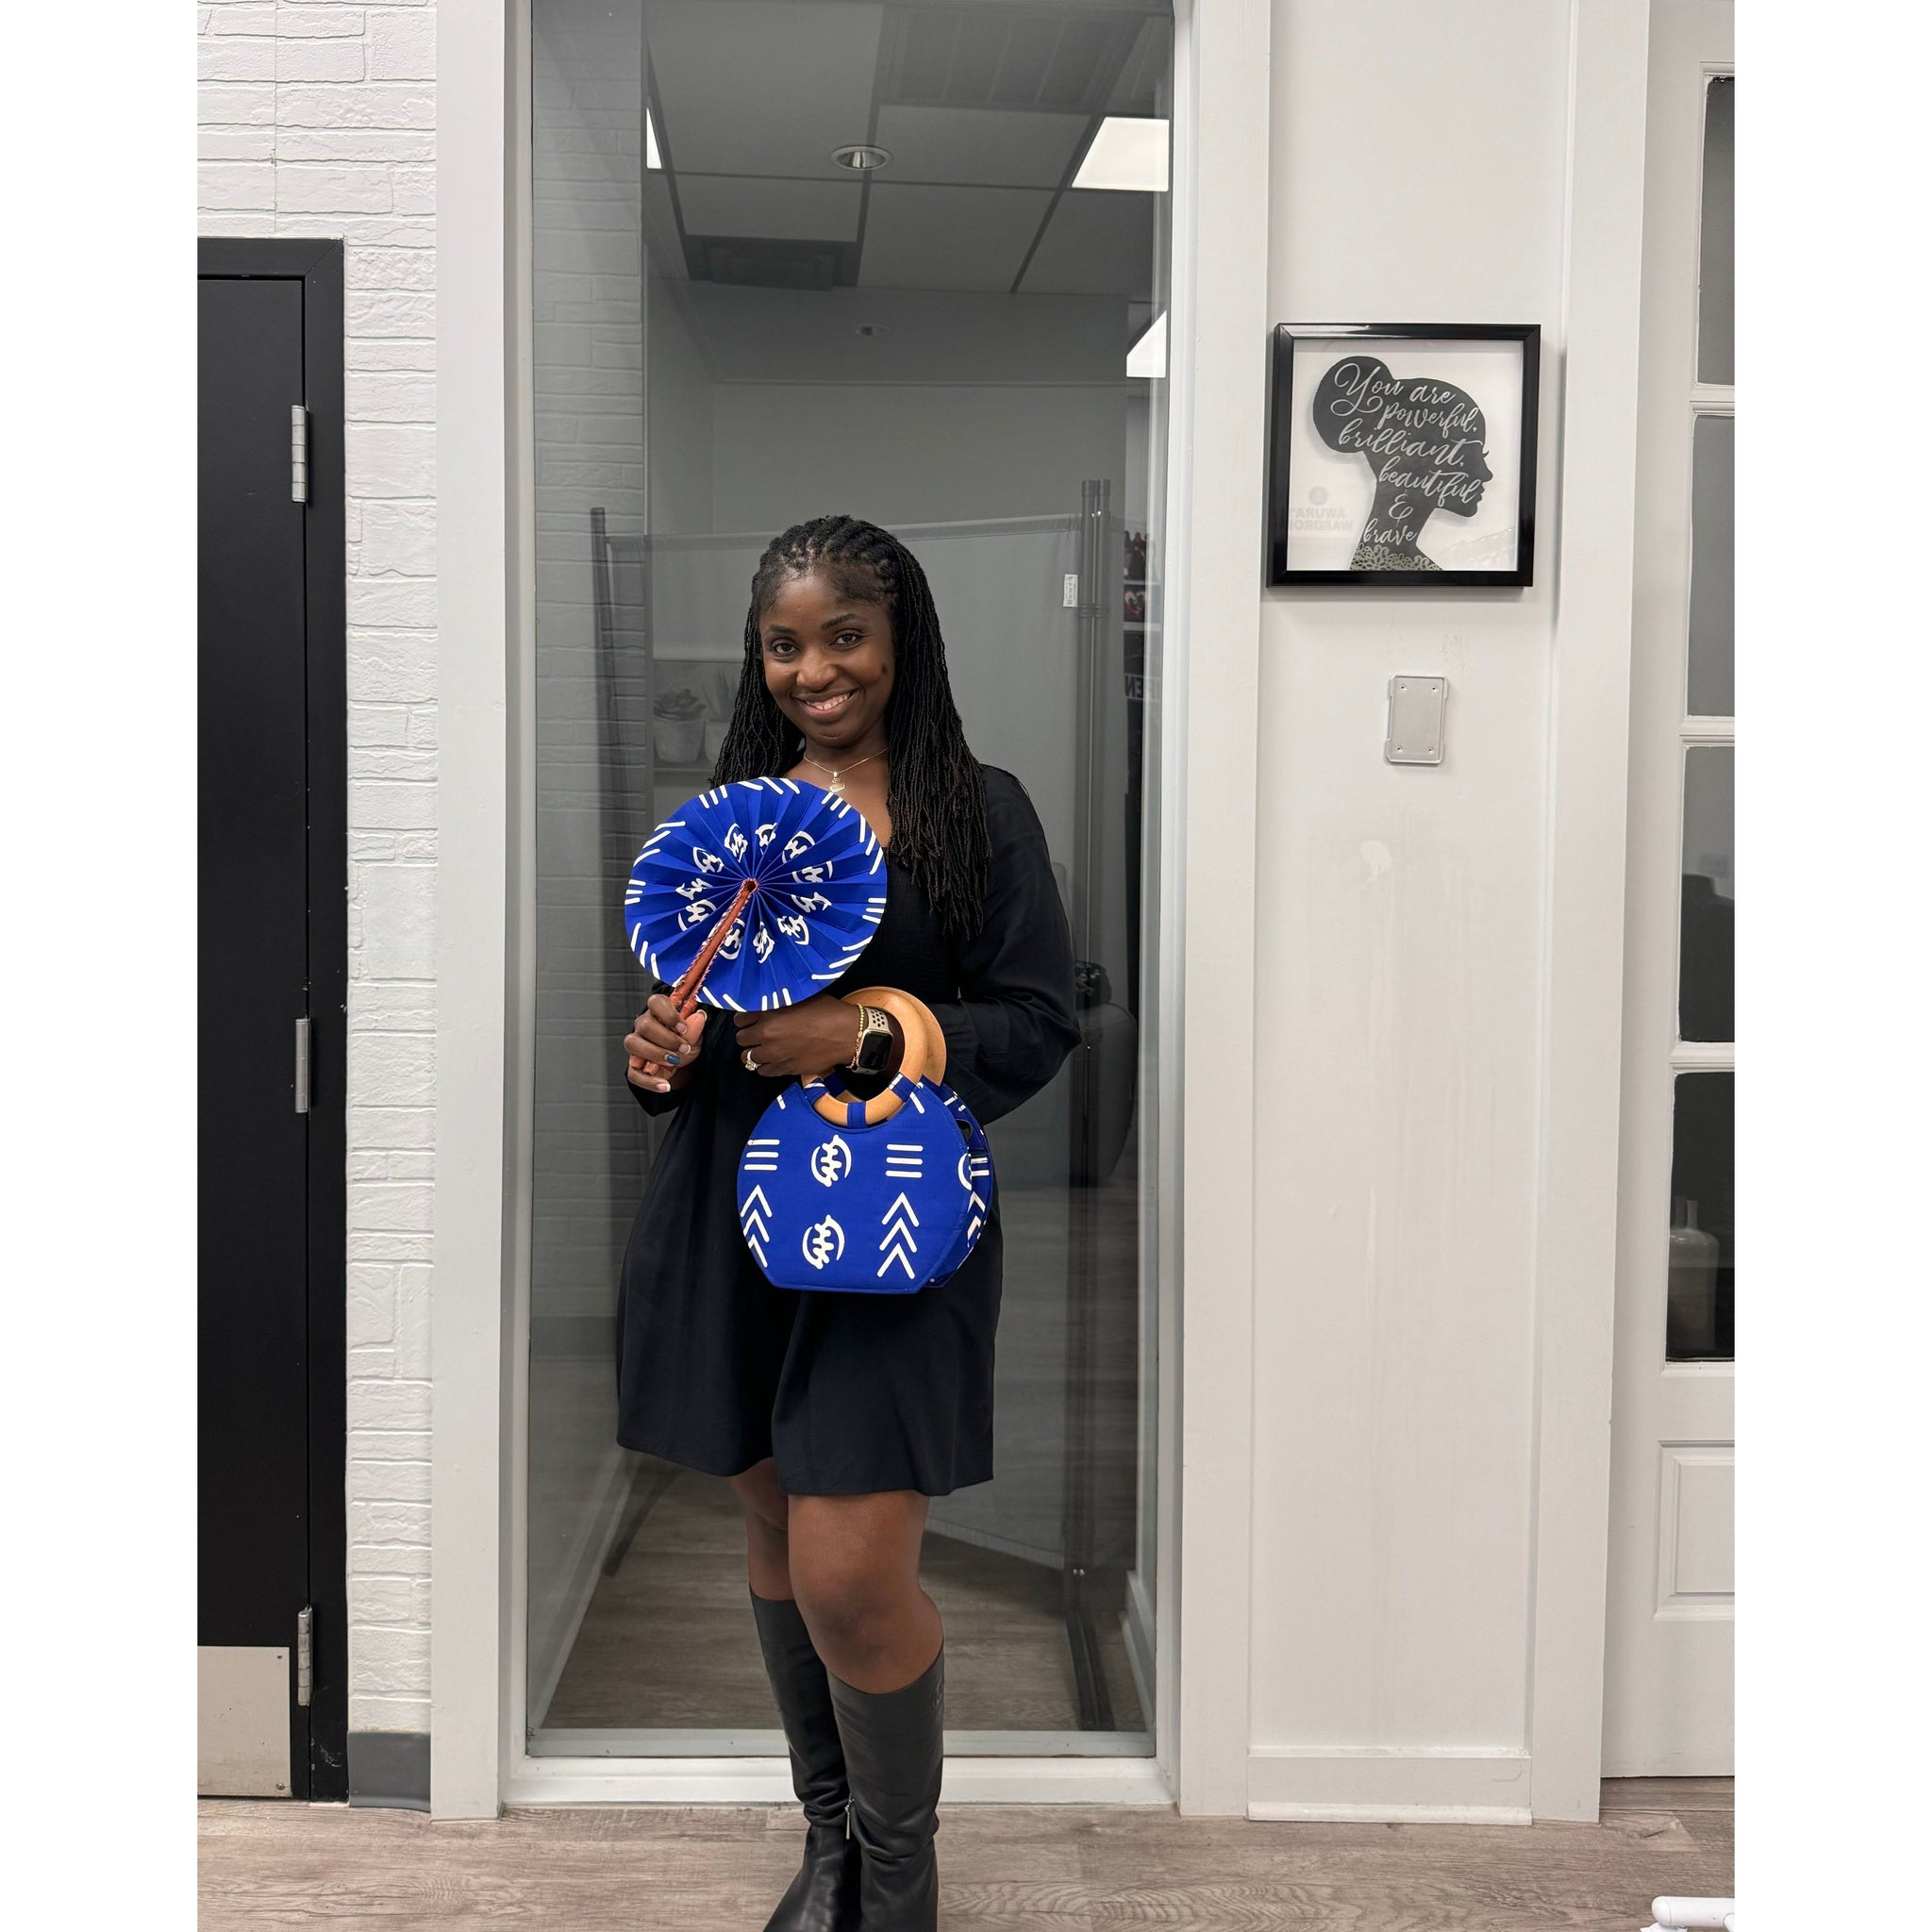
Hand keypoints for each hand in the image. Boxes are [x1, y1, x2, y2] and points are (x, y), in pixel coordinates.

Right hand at [625, 997, 706, 1093]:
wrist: (683, 1068)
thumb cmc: (685, 1046)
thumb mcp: (696, 1037)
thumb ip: (696, 1028)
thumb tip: (699, 1016)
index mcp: (659, 1014)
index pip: (655, 1002)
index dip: (668, 1013)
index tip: (682, 1028)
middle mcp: (643, 1027)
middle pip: (644, 1024)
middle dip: (666, 1039)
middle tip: (683, 1048)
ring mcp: (636, 1046)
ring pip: (633, 1044)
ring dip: (655, 1054)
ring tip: (674, 1062)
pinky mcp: (634, 1066)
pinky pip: (635, 1073)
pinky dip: (650, 1081)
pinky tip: (665, 1085)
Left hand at [733, 995, 865, 1080]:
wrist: (847, 1035)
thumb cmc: (828, 1011)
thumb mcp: (802, 998)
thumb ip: (780, 1002)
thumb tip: (769, 1002)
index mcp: (769, 1016)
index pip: (740, 1020)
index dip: (744, 1019)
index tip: (750, 1019)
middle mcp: (768, 1037)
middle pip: (741, 1040)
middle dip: (747, 1036)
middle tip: (757, 1034)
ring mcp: (776, 1056)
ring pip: (749, 1058)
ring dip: (754, 1053)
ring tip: (763, 1049)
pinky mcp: (786, 1069)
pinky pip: (764, 1071)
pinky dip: (765, 1066)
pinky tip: (772, 1060)